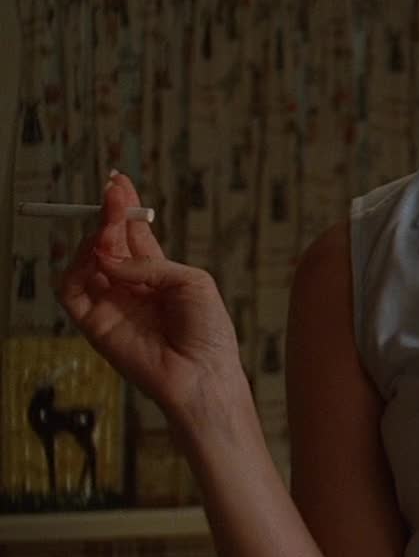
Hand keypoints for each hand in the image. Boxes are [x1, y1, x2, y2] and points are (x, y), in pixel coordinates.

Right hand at [58, 173, 247, 427]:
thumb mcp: (191, 283)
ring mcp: (111, 304)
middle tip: (112, 195)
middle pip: (108, 244)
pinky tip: (98, 256)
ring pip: (85, 263)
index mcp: (157, 275)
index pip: (132, 236)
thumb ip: (151, 264)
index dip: (123, 210)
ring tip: (108, 227)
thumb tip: (111, 259)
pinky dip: (77, 269)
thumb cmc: (208, 331)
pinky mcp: (95, 325)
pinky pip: (71, 292)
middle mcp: (131, 287)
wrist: (203, 374)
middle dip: (108, 216)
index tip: (118, 182)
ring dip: (94, 239)